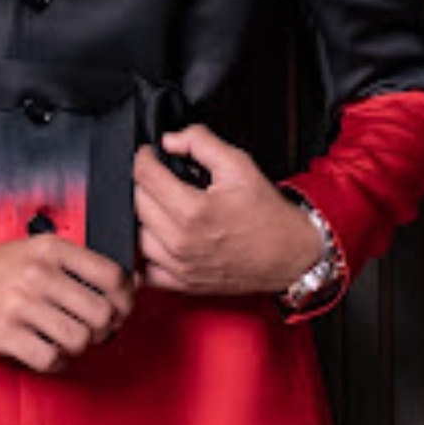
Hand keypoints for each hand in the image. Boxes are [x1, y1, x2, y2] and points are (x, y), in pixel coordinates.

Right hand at [0, 232, 138, 373]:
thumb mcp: (35, 251)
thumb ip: (76, 265)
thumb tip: (126, 289)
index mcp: (51, 249)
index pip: (113, 276)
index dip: (125, 300)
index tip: (119, 309)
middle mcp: (38, 273)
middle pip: (102, 314)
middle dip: (104, 330)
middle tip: (93, 331)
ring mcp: (20, 303)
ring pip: (80, 339)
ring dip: (79, 347)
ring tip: (66, 341)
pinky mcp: (4, 332)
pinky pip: (50, 359)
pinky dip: (55, 362)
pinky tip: (47, 352)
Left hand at [133, 124, 322, 296]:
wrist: (289, 254)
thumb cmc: (267, 212)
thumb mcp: (239, 164)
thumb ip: (200, 142)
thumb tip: (169, 140)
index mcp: (194, 210)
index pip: (145, 175)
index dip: (144, 156)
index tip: (150, 153)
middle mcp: (181, 241)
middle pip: (135, 203)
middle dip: (142, 182)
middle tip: (158, 175)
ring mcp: (179, 266)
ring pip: (134, 236)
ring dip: (140, 216)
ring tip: (158, 204)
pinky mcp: (182, 284)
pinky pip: (143, 272)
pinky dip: (141, 255)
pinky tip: (154, 238)